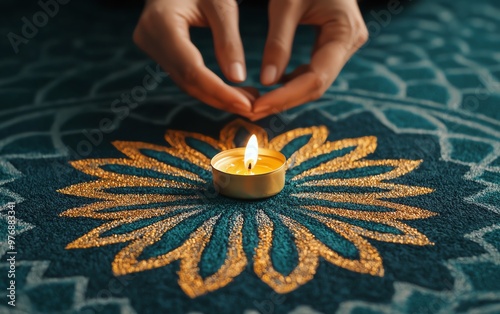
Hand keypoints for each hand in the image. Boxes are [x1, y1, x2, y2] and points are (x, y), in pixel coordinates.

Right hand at [133, 0, 257, 117]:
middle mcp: (149, 37)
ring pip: (185, 82)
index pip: (192, 70)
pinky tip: (231, 91)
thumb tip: (238, 79)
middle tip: (252, 108)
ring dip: (216, 96)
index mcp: (161, 23)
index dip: (220, 92)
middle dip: (221, 98)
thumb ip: (228, 40)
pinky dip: (208, 86)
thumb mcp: (220, 4)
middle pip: (187, 81)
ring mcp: (150, 45)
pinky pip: (183, 74)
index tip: (247, 105)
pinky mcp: (157, 49)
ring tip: (246, 101)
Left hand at [251, 0, 367, 119]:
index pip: (316, 78)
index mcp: (345, 31)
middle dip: (284, 100)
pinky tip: (272, 88)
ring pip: (315, 82)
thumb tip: (267, 81)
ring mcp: (343, 45)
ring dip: (286, 95)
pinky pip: (313, 71)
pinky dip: (292, 82)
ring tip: (258, 104)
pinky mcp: (333, 45)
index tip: (257, 106)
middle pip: (317, 85)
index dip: (286, 96)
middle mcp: (350, 43)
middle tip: (252, 111)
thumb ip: (278, 43)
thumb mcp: (286, 4)